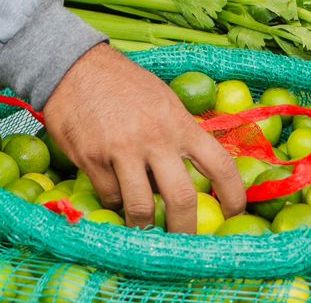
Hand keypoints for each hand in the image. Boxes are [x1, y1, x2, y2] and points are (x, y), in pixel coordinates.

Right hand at [41, 43, 245, 232]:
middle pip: (181, 199)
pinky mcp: (92, 159)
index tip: (235, 214)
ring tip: (143, 229)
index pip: (220, 164)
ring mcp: (122, 150)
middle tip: (184, 244)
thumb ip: (179, 133)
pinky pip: (109, 196)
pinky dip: (114, 200)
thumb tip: (196, 169)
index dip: (234, 196)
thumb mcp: (163, 99)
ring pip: (141, 208)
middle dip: (185, 230)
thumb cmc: (124, 84)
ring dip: (143, 226)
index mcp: (179, 123)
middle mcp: (155, 138)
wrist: (75, 67)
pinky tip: (113, 190)